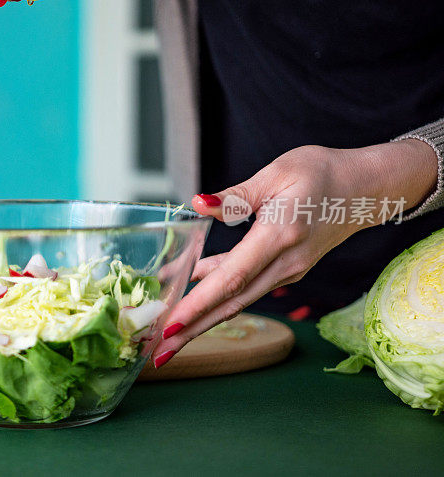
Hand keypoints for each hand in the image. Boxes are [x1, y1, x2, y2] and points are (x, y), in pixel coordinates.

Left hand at [152, 140, 437, 367]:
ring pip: (239, 301)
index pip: (233, 277)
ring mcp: (288, 270)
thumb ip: (235, 195)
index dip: (199, 303)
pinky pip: (247, 288)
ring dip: (202, 321)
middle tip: (159, 353)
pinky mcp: (286, 270)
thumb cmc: (321, 172)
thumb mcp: (276, 172)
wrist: (367, 187)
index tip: (171, 324)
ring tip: (168, 338)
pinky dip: (217, 297)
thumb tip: (197, 203)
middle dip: (194, 329)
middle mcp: (286, 262)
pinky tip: (190, 297)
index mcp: (279, 235)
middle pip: (233, 302)